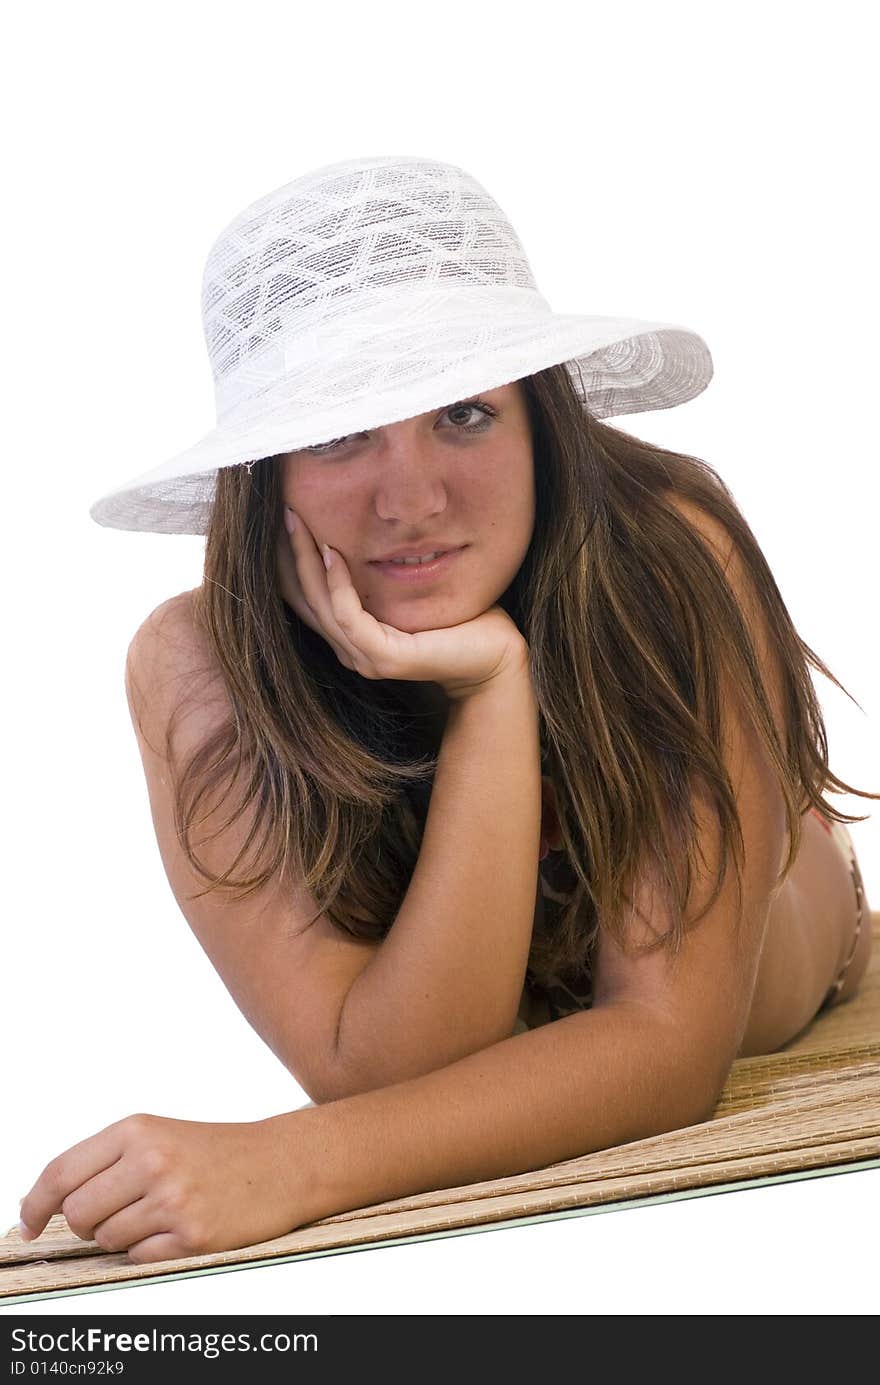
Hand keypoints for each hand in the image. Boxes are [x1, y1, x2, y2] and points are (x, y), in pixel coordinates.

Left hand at [18, 1111, 319, 1264]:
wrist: (282, 1162)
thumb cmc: (215, 1151)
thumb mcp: (157, 1136)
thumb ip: (101, 1162)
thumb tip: (39, 1201)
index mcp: (137, 1130)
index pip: (61, 1173)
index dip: (35, 1204)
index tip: (28, 1223)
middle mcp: (151, 1161)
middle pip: (77, 1214)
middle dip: (88, 1223)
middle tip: (120, 1211)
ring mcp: (172, 1200)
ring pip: (107, 1240)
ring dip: (123, 1237)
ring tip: (158, 1215)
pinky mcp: (193, 1236)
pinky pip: (139, 1259)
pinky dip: (149, 1251)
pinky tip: (177, 1229)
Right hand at [276, 505, 527, 698]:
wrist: (495, 658)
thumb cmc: (462, 620)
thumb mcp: (412, 590)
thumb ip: (384, 572)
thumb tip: (368, 529)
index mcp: (354, 637)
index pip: (307, 597)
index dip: (290, 560)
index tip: (284, 518)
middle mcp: (351, 651)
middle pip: (303, 598)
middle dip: (288, 554)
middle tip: (281, 510)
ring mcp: (364, 658)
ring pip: (318, 604)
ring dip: (304, 560)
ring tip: (296, 521)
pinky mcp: (384, 657)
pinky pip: (347, 615)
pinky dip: (336, 582)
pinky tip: (334, 551)